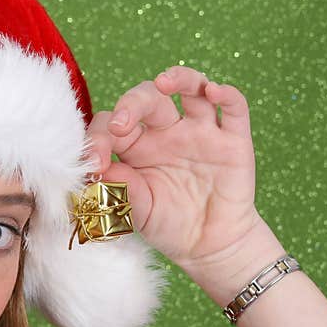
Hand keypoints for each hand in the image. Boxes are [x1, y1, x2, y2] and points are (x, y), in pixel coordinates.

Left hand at [86, 66, 265, 272]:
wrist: (207, 247)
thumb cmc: (167, 225)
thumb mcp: (133, 210)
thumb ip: (116, 187)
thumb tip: (95, 168)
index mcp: (137, 146)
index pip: (112, 124)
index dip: (99, 137)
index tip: (93, 163)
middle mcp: (167, 132)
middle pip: (148, 98)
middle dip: (130, 104)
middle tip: (119, 125)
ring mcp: (201, 133)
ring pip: (191, 88)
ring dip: (178, 78)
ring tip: (163, 83)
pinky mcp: (232, 141)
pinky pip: (234, 108)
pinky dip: (226, 94)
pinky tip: (213, 92)